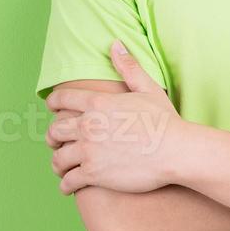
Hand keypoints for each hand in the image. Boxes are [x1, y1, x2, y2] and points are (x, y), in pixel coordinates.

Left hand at [45, 41, 189, 194]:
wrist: (176, 151)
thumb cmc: (165, 121)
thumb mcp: (148, 89)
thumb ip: (128, 67)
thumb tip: (115, 44)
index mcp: (98, 104)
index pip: (62, 100)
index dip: (54, 103)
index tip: (53, 109)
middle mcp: (88, 126)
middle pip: (54, 132)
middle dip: (53, 138)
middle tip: (57, 143)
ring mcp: (89, 151)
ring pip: (58, 159)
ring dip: (58, 164)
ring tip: (63, 168)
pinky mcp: (93, 174)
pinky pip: (68, 181)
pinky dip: (66, 185)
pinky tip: (70, 186)